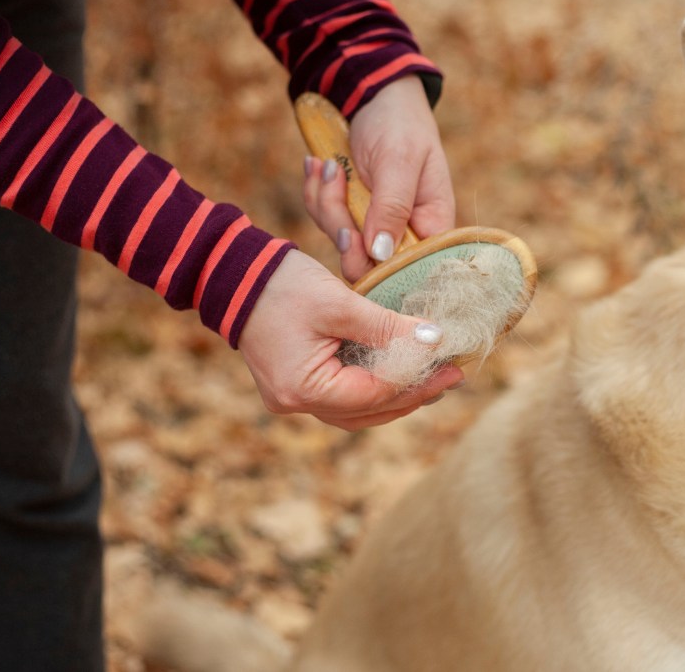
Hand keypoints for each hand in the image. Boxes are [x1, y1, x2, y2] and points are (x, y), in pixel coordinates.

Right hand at [237, 249, 462, 429]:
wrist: (230, 273)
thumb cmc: (281, 284)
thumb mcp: (340, 303)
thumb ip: (386, 326)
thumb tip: (434, 342)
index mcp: (304, 388)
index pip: (375, 396)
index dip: (418, 383)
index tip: (453, 367)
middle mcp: (296, 403)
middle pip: (369, 412)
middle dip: (413, 395)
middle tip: (452, 375)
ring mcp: (292, 397)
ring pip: (357, 409)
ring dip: (395, 395)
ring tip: (433, 376)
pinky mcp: (295, 384)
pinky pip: (344, 396)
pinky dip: (373, 387)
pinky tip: (399, 372)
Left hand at [303, 74, 454, 280]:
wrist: (375, 94)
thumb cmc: (400, 123)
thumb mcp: (398, 161)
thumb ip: (391, 208)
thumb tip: (381, 254)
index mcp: (432, 225)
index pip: (409, 268)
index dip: (378, 265)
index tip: (351, 237)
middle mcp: (405, 232)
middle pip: (367, 259)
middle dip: (340, 221)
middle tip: (335, 178)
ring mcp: (375, 223)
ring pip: (340, 239)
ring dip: (325, 200)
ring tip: (327, 163)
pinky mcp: (352, 212)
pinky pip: (326, 218)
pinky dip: (317, 191)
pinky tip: (318, 164)